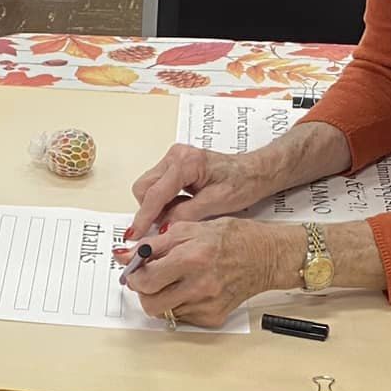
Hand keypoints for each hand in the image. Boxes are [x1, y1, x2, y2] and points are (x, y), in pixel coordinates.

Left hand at [120, 218, 300, 328]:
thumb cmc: (232, 238)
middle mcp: (199, 285)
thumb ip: (153, 244)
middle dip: (144, 291)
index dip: (133, 277)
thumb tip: (124, 255)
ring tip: (175, 280)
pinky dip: (180, 304)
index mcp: (191, 259)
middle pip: (151, 303)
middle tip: (150, 279)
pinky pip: (183, 317)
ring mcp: (207, 305)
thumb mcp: (189, 229)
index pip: (146, 280)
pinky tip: (192, 289)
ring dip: (162, 297)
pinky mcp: (214, 317)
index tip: (133, 272)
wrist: (267, 256)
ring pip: (165, 312)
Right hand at [126, 146, 270, 240]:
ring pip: (147, 187)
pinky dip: (162, 200)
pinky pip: (157, 185)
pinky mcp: (174, 165)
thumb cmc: (243, 182)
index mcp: (187, 162)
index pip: (156, 194)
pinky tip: (179, 207)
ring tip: (178, 215)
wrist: (254, 171)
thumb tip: (162, 227)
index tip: (135, 234)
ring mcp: (173, 158)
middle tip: (161, 228)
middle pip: (144, 188)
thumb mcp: (216, 203)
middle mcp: (176, 156)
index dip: (144, 217)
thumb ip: (185, 214)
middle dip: (149, 210)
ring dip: (156, 206)